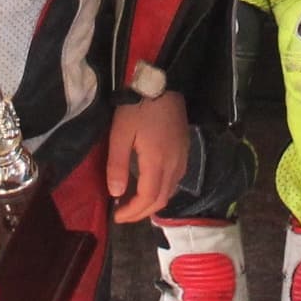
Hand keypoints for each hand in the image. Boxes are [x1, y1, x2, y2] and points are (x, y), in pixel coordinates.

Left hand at [107, 93, 189, 223]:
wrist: (161, 83)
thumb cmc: (137, 107)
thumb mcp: (120, 134)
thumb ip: (117, 165)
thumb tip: (116, 194)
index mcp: (157, 161)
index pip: (148, 198)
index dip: (133, 212)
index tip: (117, 216)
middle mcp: (175, 164)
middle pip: (162, 199)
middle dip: (142, 212)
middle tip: (124, 215)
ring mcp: (183, 157)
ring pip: (171, 191)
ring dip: (153, 203)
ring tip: (134, 204)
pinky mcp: (185, 150)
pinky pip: (176, 179)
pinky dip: (162, 190)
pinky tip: (150, 186)